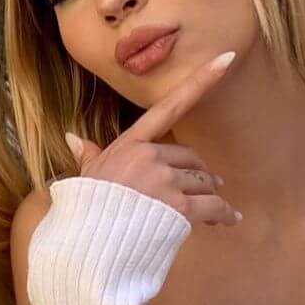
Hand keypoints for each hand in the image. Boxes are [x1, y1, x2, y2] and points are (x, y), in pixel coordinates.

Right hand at [64, 51, 239, 226]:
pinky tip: (230, 219)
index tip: (226, 58)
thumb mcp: (89, 177)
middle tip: (210, 187)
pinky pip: (212, 207)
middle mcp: (150, 156)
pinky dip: (225, 214)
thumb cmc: (87, 212)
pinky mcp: (178, 207)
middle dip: (201, 174)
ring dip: (212, 195)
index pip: (169, 106)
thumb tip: (75, 139)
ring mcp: (164, 181)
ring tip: (218, 209)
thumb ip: (89, 156)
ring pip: (203, 182)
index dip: (200, 80)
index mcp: (131, 144)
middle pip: (191, 158)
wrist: (88, 246)